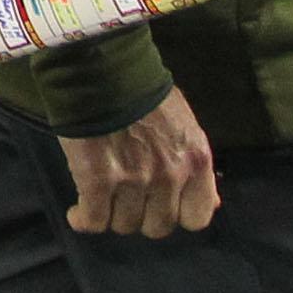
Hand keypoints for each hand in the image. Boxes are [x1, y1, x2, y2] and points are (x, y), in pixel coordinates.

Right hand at [60, 85, 217, 236]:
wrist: (101, 66)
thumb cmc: (143, 91)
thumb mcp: (185, 125)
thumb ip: (196, 165)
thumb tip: (213, 202)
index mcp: (196, 160)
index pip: (197, 218)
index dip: (176, 214)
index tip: (161, 204)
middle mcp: (170, 175)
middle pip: (158, 226)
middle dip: (141, 215)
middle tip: (126, 197)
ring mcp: (134, 180)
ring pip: (124, 225)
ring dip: (111, 214)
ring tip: (101, 197)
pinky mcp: (97, 180)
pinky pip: (94, 221)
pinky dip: (83, 219)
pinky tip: (78, 211)